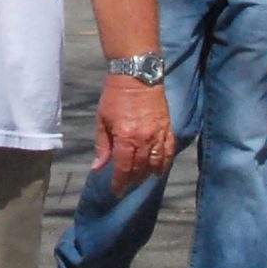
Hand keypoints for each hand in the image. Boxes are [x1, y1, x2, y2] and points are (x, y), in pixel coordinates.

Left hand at [93, 76, 173, 194]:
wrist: (137, 76)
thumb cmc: (115, 97)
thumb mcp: (102, 121)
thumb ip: (102, 146)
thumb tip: (98, 167)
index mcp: (125, 137)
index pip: (124, 168)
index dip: (120, 182)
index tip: (116, 191)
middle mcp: (144, 138)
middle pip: (140, 168)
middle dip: (132, 181)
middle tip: (125, 187)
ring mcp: (159, 134)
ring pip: (156, 163)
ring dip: (147, 175)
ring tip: (139, 181)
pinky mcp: (168, 128)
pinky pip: (169, 151)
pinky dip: (164, 164)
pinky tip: (158, 171)